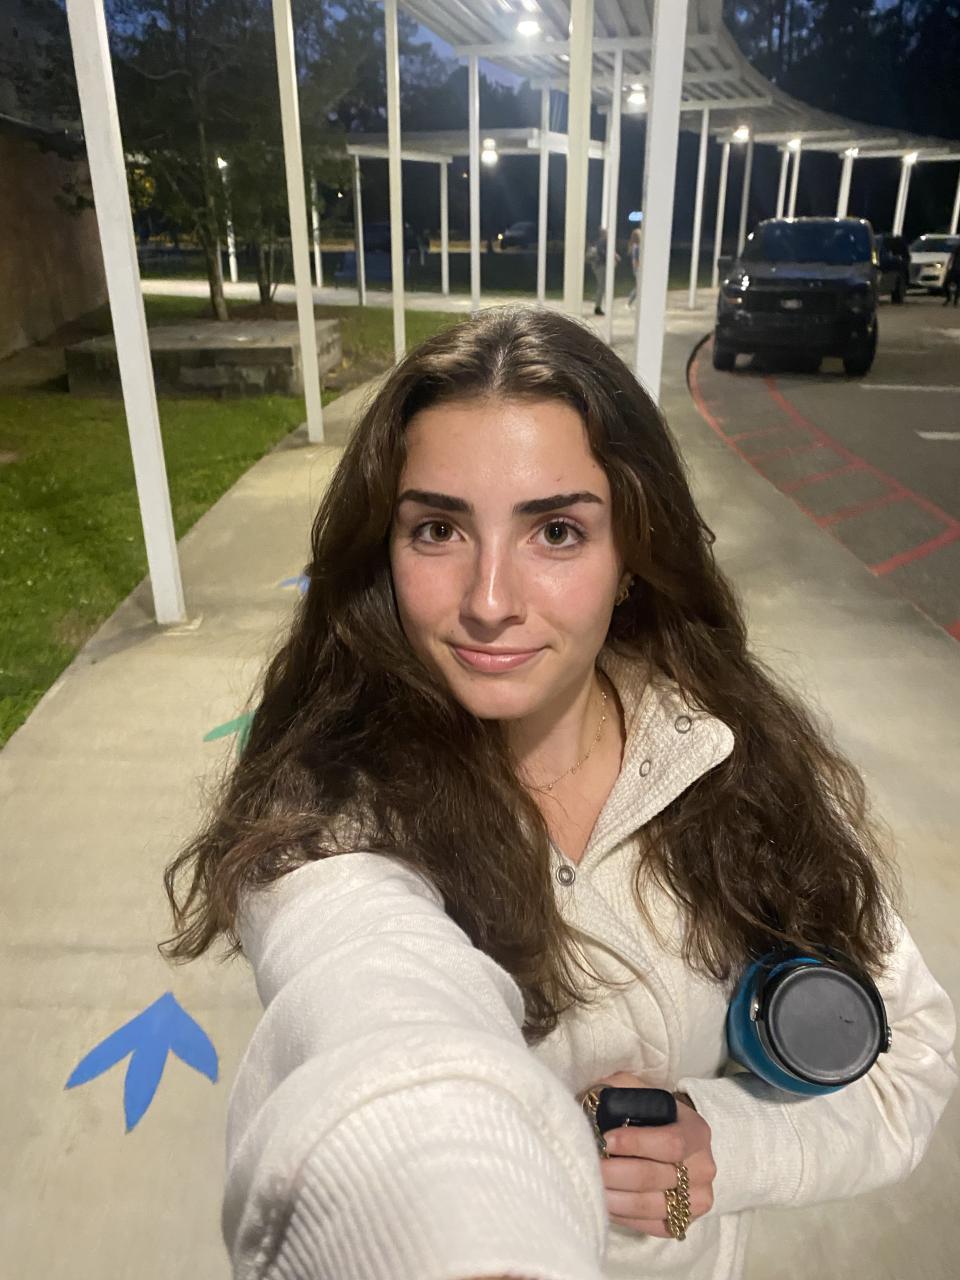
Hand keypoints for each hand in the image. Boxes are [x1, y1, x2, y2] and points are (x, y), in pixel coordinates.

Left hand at [591, 1071, 715, 1238]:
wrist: (672, 1142)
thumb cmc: (649, 1114)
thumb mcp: (638, 1091)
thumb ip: (620, 1089)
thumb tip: (594, 1099)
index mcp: (696, 1131)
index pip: (671, 1143)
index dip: (636, 1143)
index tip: (606, 1140)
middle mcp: (703, 1168)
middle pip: (654, 1177)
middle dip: (615, 1172)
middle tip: (587, 1166)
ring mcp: (696, 1200)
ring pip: (649, 1205)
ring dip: (614, 1197)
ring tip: (589, 1185)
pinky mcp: (682, 1222)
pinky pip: (650, 1226)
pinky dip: (622, 1216)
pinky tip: (602, 1202)